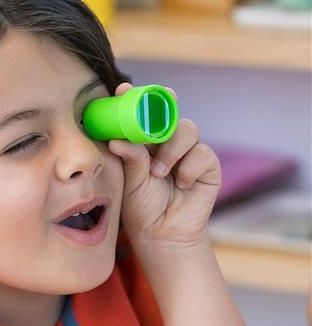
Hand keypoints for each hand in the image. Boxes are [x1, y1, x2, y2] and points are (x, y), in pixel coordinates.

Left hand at [107, 82, 220, 253]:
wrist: (160, 234)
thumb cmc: (141, 206)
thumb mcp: (129, 180)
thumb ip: (129, 158)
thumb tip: (116, 139)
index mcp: (145, 142)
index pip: (142, 114)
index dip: (136, 98)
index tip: (122, 90)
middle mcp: (167, 142)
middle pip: (169, 113)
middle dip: (162, 107)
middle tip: (152, 110)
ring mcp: (189, 152)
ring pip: (187, 129)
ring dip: (172, 149)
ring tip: (159, 173)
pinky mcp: (208, 166)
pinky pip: (202, 153)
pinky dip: (189, 168)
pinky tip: (181, 184)